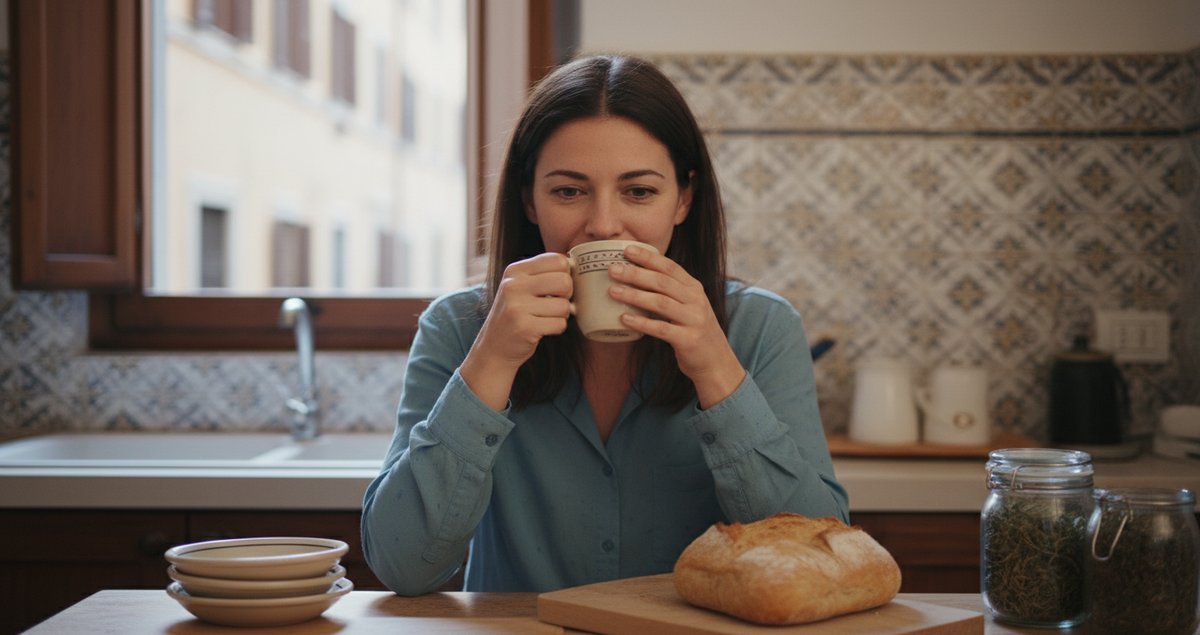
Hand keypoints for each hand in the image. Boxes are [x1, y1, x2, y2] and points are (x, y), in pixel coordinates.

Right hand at [461, 253, 571, 408]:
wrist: (494, 347)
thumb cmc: (515, 314)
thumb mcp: (520, 286)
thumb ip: (543, 274)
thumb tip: (575, 263)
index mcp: (515, 271)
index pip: (557, 260)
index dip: (566, 274)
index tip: (558, 286)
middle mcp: (513, 286)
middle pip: (564, 281)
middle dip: (567, 295)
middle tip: (555, 303)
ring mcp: (517, 307)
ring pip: (564, 305)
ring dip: (561, 315)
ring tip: (546, 317)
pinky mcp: (524, 328)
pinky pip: (560, 324)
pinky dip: (557, 328)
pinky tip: (543, 329)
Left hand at [608, 245, 745, 407]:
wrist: (716, 361)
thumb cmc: (694, 330)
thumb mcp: (688, 305)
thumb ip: (670, 291)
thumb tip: (635, 277)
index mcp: (694, 288)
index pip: (670, 266)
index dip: (648, 257)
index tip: (627, 249)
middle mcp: (695, 300)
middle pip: (662, 282)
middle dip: (636, 274)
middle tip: (613, 269)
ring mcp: (693, 319)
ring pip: (660, 303)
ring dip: (635, 295)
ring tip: (613, 291)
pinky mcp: (688, 339)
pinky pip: (661, 329)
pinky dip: (642, 322)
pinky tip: (624, 319)